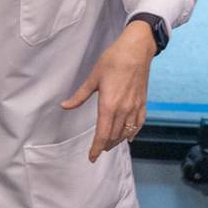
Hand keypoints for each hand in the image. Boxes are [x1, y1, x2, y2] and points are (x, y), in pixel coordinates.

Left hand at [60, 21, 157, 161]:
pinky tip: (129, 137)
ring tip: (109, 144)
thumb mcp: (93, 78)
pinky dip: (133, 132)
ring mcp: (135, 107)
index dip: (96, 148)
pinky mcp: (143, 103)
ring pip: (126, 132)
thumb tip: (64, 106)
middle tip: (97, 151)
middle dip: (105, 145)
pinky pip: (138, 123)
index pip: (102, 134)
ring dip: (117, 140)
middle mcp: (123, 110)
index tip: (92, 157)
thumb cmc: (113, 61)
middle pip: (113, 136)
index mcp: (109, 105)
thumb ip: (79, 96)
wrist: (136, 50)